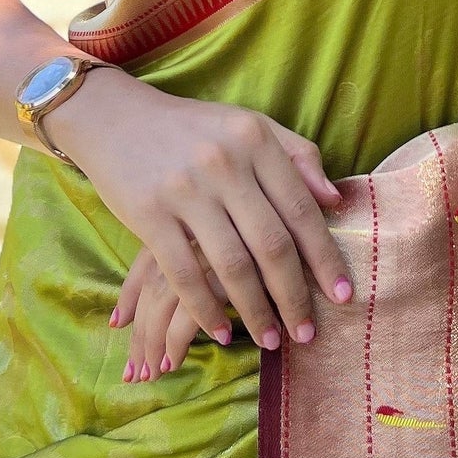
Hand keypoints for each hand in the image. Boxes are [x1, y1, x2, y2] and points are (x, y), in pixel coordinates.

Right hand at [47, 72, 351, 371]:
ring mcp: (185, 189)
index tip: (342, 295)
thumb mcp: (248, 126)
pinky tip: (220, 332)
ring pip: (232, 265)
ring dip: (255, 311)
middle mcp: (224, 163)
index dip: (324, 258)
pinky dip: (205, 308)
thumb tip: (335, 201)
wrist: (115, 117)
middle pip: (272, 244)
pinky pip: (183, 273)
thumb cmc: (192, 129)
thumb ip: (297, 156)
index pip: (301, 210)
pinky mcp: (148, 213)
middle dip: (294, 296)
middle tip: (307, 332)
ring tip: (270, 340)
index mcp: (255, 140)